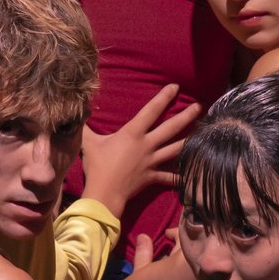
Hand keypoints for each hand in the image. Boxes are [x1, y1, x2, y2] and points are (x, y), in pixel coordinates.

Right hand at [79, 84, 197, 213]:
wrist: (104, 193)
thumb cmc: (96, 166)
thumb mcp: (87, 142)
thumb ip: (84, 125)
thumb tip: (75, 110)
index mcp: (133, 133)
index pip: (151, 110)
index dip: (164, 97)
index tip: (175, 87)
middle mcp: (147, 145)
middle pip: (171, 128)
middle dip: (186, 116)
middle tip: (199, 107)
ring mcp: (152, 162)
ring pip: (176, 149)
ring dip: (190, 141)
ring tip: (203, 133)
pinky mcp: (152, 177)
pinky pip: (169, 177)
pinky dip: (179, 176)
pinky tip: (191, 176)